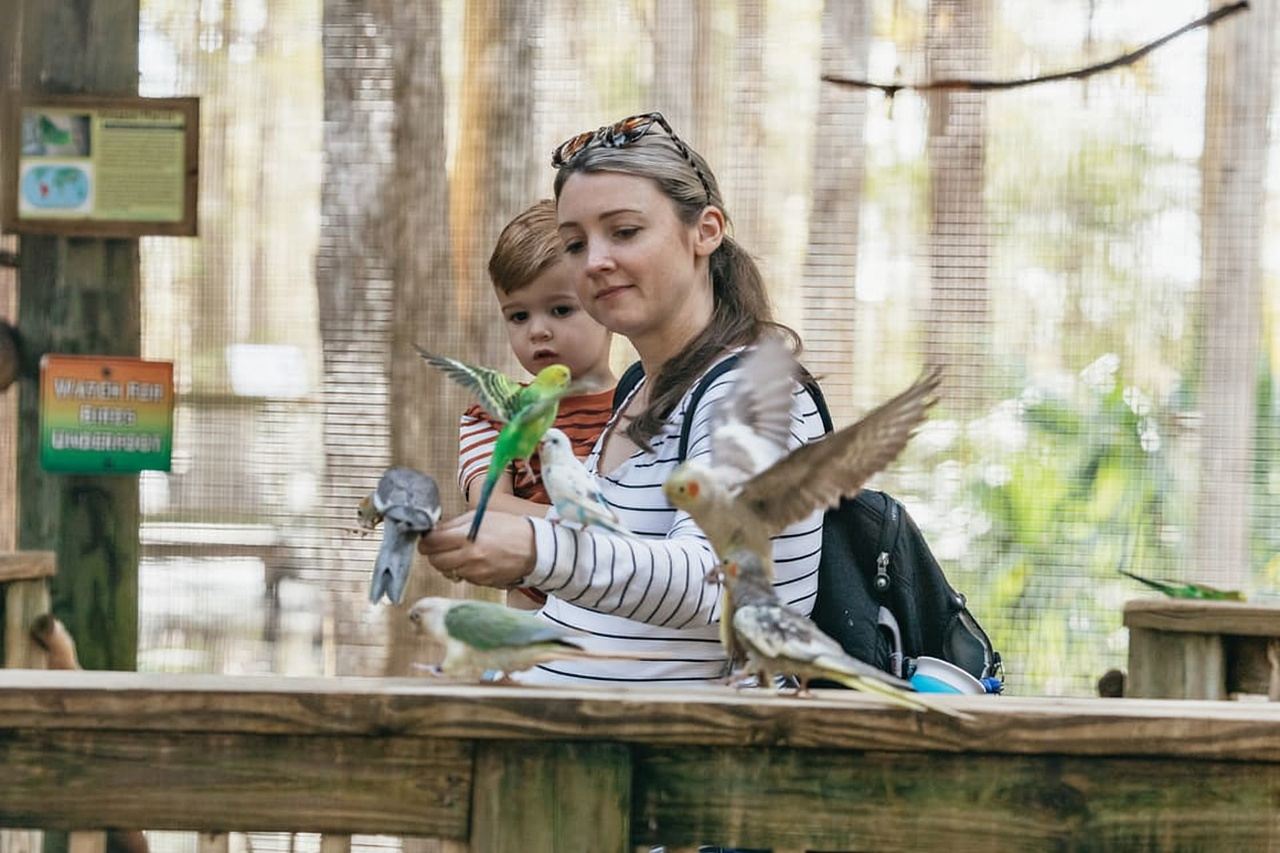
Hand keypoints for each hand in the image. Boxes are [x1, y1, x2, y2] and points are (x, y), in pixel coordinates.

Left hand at [418, 510, 535, 588]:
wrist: (535, 547)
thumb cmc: (507, 527)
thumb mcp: (480, 517)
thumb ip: (452, 525)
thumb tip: (431, 532)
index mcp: (467, 538)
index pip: (431, 544)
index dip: (425, 541)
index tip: (427, 538)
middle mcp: (469, 558)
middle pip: (435, 561)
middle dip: (434, 553)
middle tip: (441, 546)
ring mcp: (475, 573)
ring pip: (447, 571)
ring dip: (448, 562)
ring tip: (460, 552)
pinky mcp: (482, 583)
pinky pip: (463, 577)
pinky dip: (463, 570)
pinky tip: (474, 561)